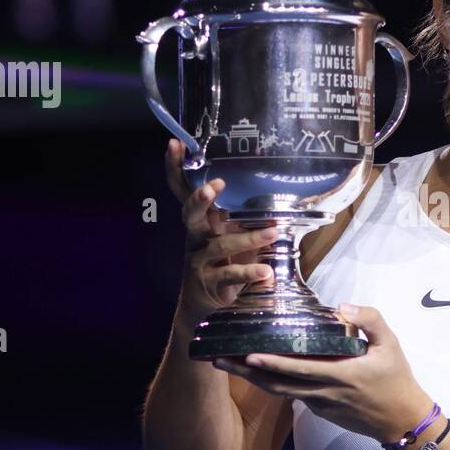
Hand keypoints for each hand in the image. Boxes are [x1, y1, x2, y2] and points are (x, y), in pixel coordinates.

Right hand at [164, 138, 277, 327]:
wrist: (204, 304)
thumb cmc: (222, 259)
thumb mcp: (227, 232)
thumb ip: (239, 212)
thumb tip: (274, 185)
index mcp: (200, 221)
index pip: (183, 190)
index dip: (175, 168)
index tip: (175, 145)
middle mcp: (196, 237)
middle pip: (190, 215)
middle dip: (200, 199)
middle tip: (215, 186)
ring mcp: (201, 261)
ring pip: (221, 246)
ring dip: (248, 239)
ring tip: (272, 232)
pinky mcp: (212, 283)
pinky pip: (231, 275)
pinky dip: (250, 273)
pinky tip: (266, 271)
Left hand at [212, 304, 432, 442]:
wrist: (402, 421)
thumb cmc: (397, 379)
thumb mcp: (391, 343)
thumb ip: (368, 320)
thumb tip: (341, 307)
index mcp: (340, 375)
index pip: (299, 369)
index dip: (272, 363)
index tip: (247, 354)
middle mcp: (323, 392)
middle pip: (277, 384)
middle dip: (246, 372)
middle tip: (218, 360)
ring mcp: (320, 404)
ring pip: (280, 391)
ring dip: (252, 379)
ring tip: (228, 365)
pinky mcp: (320, 411)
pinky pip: (292, 394)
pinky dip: (272, 383)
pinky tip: (258, 372)